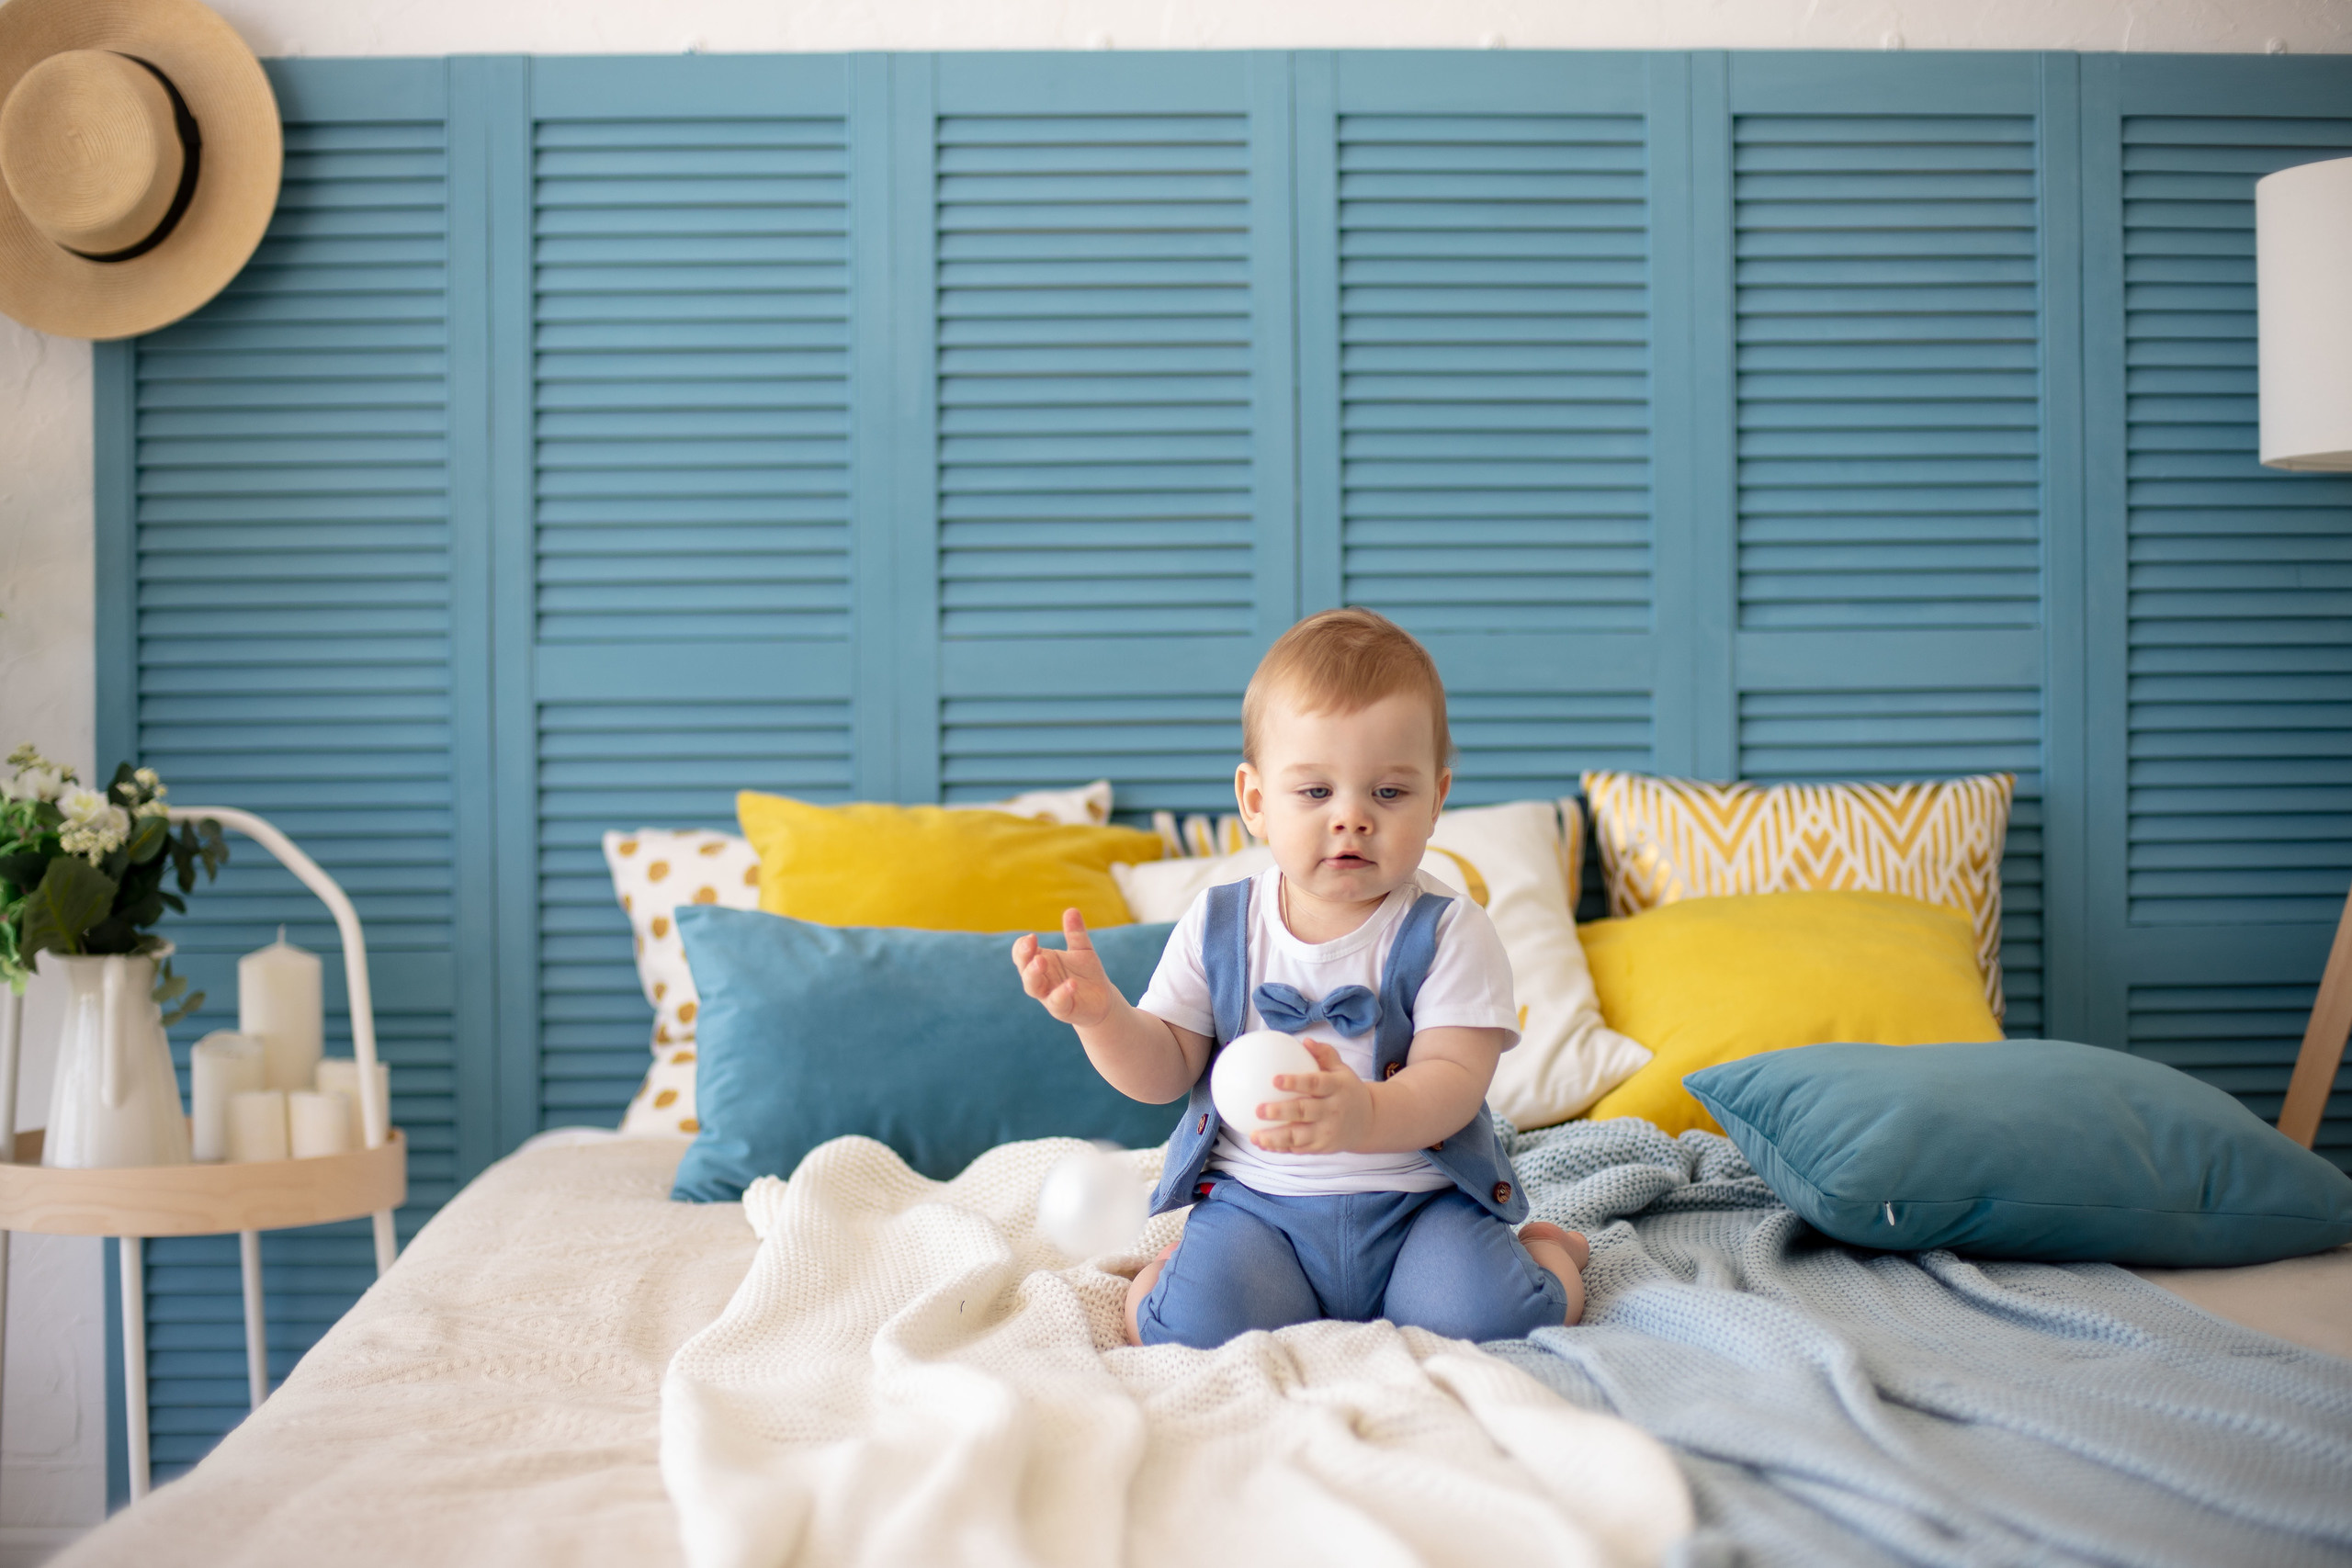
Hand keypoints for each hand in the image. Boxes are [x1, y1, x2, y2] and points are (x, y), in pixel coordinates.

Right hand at [1012, 908, 1119, 1028]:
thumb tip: (1072, 909)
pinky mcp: (1062, 1009)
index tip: (1032, 937)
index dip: (1022, 945)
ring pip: (1032, 987)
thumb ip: (1076, 933)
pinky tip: (1071, 983)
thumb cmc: (1086, 973)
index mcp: (1041, 962)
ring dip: (1033, 974)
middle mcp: (1040, 979)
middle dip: (1024, 956)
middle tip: (1030, 943)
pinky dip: (1062, 992)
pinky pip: (1057, 1002)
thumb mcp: (1082, 949)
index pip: (1021, 953)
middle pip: (1023, 968)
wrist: (1102, 999)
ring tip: (1041, 961)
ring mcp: (1048, 995)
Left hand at [1250, 1040, 1373, 1153]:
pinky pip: (1299, 1148)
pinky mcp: (1322, 1147)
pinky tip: (1262, 1144)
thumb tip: (1305, 1041)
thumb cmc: (1346, 1090)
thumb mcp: (1342, 1070)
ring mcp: (1328, 1132)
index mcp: (1337, 1088)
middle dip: (1281, 1112)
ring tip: (1254, 1136)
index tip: (1274, 1079)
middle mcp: (1333, 1111)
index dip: (1295, 1082)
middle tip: (1259, 1109)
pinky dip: (1280, 1148)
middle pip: (1305, 1112)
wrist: (1368, 1121)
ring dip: (1275, 1138)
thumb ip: (1325, 1054)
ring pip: (1298, 1137)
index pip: (1315, 1084)